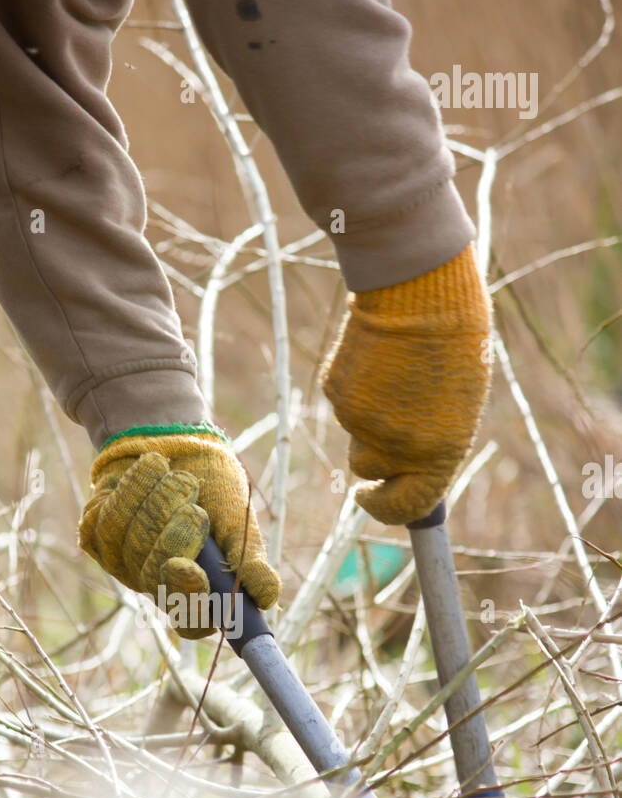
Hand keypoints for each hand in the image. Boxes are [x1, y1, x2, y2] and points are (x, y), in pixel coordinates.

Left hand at [78, 427, 279, 637]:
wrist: (175, 440)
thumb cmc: (214, 487)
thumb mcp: (238, 520)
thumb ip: (248, 560)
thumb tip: (268, 597)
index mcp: (197, 591)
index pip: (191, 622)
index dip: (188, 600)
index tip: (188, 566)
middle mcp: (158, 584)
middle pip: (155, 579)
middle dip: (174, 535)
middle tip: (193, 505)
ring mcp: (124, 563)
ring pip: (130, 545)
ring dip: (157, 503)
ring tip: (174, 476)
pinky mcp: (97, 536)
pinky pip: (104, 522)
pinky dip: (130, 490)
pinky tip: (148, 472)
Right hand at [322, 244, 491, 525]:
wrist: (420, 287)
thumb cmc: (453, 339)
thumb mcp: (460, 400)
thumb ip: (434, 438)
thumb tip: (408, 464)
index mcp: (440, 449)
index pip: (408, 504)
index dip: (387, 510)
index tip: (373, 500)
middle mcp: (399, 444)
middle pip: (369, 469)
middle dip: (371, 459)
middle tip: (376, 431)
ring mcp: (363, 421)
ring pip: (354, 434)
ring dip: (366, 418)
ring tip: (391, 375)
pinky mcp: (337, 394)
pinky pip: (342, 403)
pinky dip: (355, 388)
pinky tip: (375, 357)